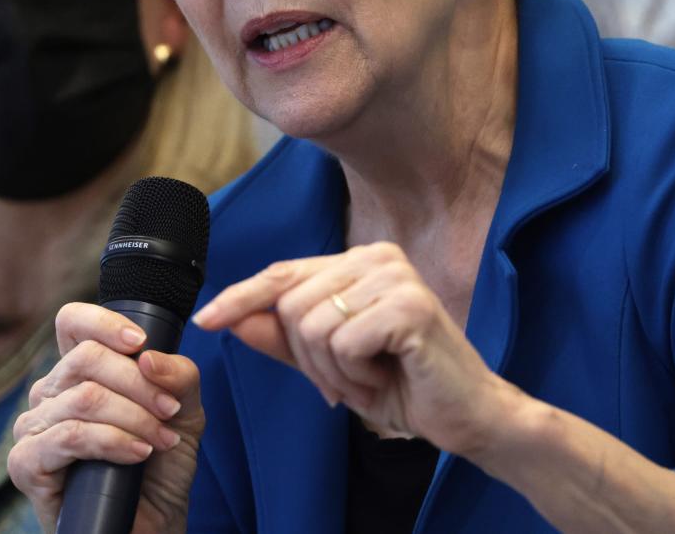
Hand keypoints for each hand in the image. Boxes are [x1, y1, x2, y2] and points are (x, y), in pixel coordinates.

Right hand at [7, 303, 205, 533]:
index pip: (72, 323)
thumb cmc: (161, 465)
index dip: (104, 322)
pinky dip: (111, 441)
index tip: (141, 342)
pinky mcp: (26, 464)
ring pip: (84, 398)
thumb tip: (147, 356)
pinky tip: (136, 454)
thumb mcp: (185, 410)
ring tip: (160, 440)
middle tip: (169, 412)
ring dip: (134, 418)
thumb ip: (178, 375)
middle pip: (86, 358)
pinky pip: (69, 436)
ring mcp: (34, 428)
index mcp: (80, 372)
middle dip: (139, 384)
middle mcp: (51, 393)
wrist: (152, 522)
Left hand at [192, 242, 515, 456]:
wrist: (468, 416)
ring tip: (371, 377)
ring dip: (333, 370)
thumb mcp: (333, 364)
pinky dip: (356, 374)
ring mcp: (396, 277)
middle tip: (348, 379)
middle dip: (307, 358)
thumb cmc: (406, 385)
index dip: (242, 298)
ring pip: (312, 325)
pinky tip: (389, 374)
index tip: (207, 319)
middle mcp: (378, 257)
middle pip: (291, 305)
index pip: (285, 273)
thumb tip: (235, 320)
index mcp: (362, 261)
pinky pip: (342, 343)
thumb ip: (286, 339)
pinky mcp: (409, 306)